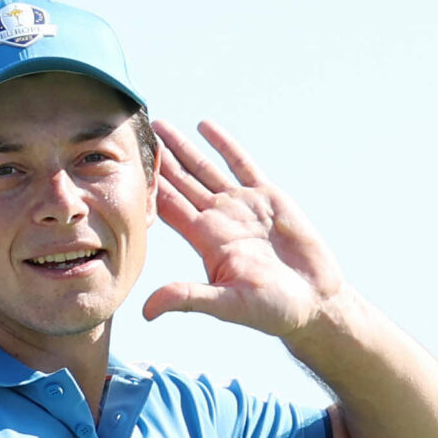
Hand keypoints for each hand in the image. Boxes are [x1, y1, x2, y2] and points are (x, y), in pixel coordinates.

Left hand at [144, 120, 345, 340]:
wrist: (314, 300)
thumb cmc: (271, 309)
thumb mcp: (226, 304)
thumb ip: (188, 299)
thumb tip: (146, 312)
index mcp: (205, 240)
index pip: (168, 206)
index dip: (147, 187)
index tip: (123, 168)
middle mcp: (218, 219)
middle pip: (179, 182)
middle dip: (157, 161)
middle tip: (132, 137)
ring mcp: (242, 205)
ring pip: (205, 168)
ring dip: (182, 147)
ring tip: (159, 126)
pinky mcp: (268, 197)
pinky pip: (241, 164)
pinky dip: (223, 144)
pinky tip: (204, 126)